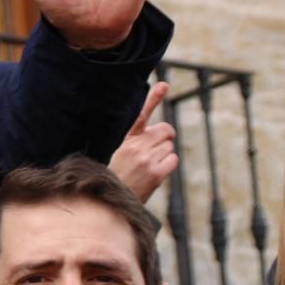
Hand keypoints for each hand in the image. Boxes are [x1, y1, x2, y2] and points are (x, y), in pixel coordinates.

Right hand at [109, 81, 176, 203]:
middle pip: (166, 131)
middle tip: (158, 148)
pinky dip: (168, 164)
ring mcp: (146, 159)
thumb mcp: (121, 152)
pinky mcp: (156, 172)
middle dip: (166, 138)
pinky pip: (173, 159)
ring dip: (165, 154)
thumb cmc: (118, 175)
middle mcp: (136, 146)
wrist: (111, 199)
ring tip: (150, 165)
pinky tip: (156, 172)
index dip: (154, 98)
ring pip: (170, 146)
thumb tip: (164, 131)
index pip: (142, 115)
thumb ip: (138, 140)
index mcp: (126, 139)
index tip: (164, 84)